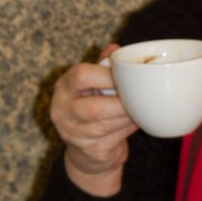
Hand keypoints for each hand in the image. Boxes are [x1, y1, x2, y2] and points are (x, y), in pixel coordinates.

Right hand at [51, 44, 138, 195]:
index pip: (81, 76)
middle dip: (121, 103)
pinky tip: (135, 122)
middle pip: (95, 107)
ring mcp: (73, 133)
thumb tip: (116, 48)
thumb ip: (102, 67)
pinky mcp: (89, 150)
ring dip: (128, 116)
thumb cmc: (92, 109)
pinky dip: (129, 128)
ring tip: (139, 108)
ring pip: (107, 124)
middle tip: (137, 97)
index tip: (126, 77)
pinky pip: (115, 137)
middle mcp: (62, 111)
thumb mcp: (92, 86)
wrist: (87, 152)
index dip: (108, 75)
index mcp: (63, 88)